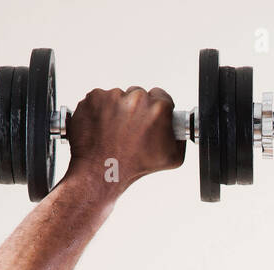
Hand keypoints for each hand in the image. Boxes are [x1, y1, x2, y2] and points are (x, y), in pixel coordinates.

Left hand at [63, 87, 183, 192]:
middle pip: (139, 95)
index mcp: (158, 109)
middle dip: (137, 109)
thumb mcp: (172, 158)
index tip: (151, 117)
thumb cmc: (133, 166)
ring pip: (118, 97)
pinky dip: (101, 110)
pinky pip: (100, 99)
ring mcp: (112, 97)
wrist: (101, 171)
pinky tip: (103, 127)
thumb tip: (179, 129)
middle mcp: (136, 99)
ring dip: (118, 110)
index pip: (162, 96)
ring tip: (116, 132)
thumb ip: (180, 138)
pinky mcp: (94, 98)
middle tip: (132, 129)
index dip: (157, 108)